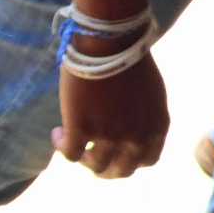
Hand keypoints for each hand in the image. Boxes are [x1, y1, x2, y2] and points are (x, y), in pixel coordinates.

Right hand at [53, 53, 169, 177]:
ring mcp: (109, 135)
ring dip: (82, 157)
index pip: (146, 161)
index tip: (114, 151)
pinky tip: (57, 133)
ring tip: (68, 138)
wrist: (108, 42)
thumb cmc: (127, 56)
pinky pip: (70, 153)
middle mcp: (136, 138)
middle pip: (120, 170)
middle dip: (104, 167)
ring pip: (94, 165)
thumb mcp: (149, 91)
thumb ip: (144, 113)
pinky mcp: (81, 128)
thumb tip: (128, 120)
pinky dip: (62, 147)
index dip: (127, 161)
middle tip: (89, 156)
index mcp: (156, 128)